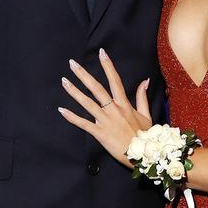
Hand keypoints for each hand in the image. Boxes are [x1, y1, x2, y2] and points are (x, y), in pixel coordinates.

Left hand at [59, 48, 152, 165]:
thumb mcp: (146, 114)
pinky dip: (72, 117)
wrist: (142, 154)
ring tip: (64, 81)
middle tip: (72, 64)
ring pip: (87, 103)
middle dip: (83, 75)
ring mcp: (105, 121)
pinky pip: (83, 123)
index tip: (102, 53)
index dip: (108, 66)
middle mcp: (113, 109)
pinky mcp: (99, 133)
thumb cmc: (145, 135)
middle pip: (96, 88)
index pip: (115, 80)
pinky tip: (62, 110)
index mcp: (124, 104)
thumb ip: (142, 97)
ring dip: (74, 92)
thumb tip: (144, 81)